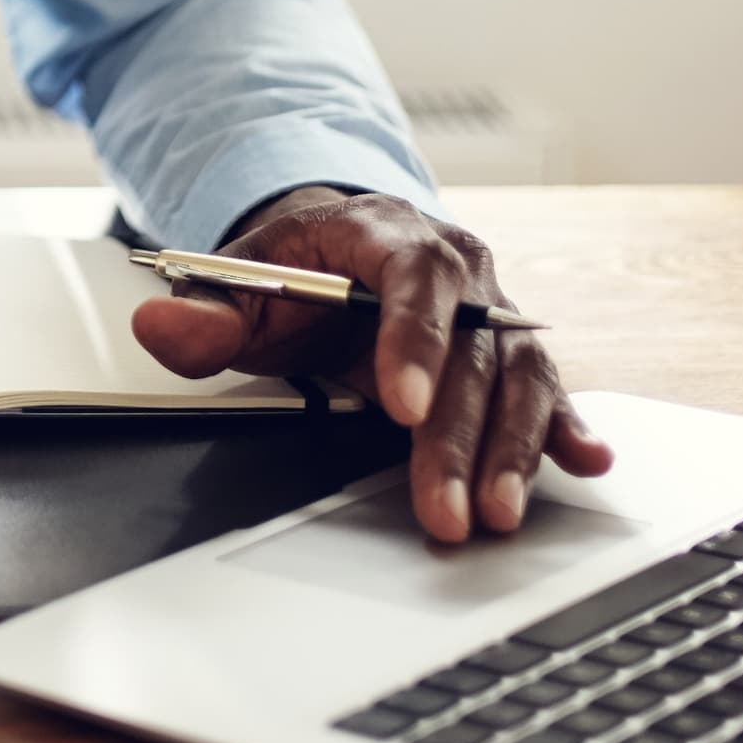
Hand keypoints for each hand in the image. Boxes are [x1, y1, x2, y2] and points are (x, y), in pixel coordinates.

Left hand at [131, 187, 612, 543]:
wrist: (340, 240)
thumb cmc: (297, 265)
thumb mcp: (239, 277)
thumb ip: (203, 310)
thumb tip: (158, 324)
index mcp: (387, 232)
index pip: (410, 279)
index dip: (412, 340)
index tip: (401, 404)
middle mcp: (457, 268)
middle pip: (468, 348)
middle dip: (456, 433)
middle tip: (443, 504)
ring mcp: (491, 310)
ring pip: (517, 376)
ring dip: (512, 447)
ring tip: (497, 511)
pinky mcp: (513, 352)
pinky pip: (548, 388)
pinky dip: (568, 427)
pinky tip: (585, 462)